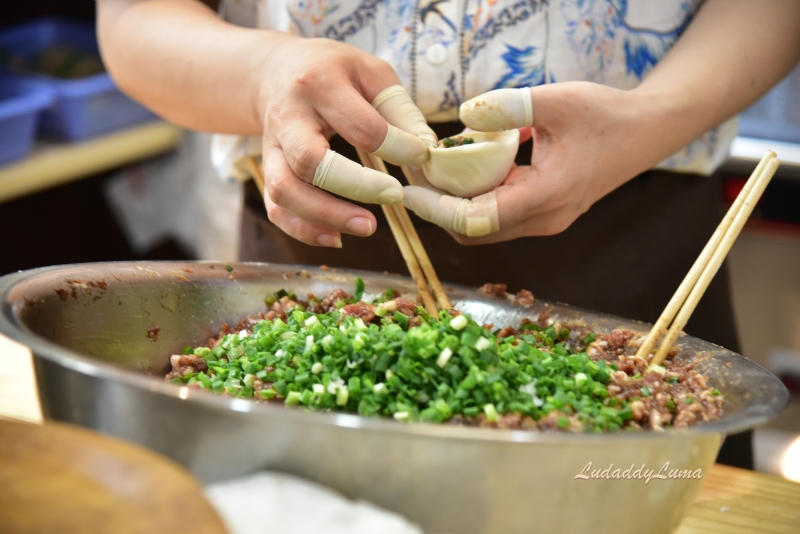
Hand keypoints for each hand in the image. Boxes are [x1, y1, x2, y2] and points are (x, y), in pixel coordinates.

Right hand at [257, 36, 435, 246]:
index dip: (395, 147)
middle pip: (310, 161)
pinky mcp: (267, 171)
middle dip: (355, 187)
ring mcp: (272, 147)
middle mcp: (287, 117)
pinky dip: (303, 230)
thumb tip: (425, 150)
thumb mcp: (371, 73)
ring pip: (285, 190)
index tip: (420, 157)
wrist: (276, 70)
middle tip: (394, 196)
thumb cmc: (333, 72)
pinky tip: (336, 238)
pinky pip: (276, 208)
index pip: (360, 125)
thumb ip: (398, 109)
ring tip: (367, 227)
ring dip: (325, 216)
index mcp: (318, 83)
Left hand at [403, 82, 661, 243]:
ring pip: (484, 226)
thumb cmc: (605, 114)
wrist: (648, 131)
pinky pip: (499, 214)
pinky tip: (468, 165)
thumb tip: (462, 116)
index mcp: (546, 196)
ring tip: (435, 167)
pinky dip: (476, 196)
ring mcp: (546, 220)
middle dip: (438, 208)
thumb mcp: (555, 100)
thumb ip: (508, 108)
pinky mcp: (545, 213)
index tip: (407, 191)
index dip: (435, 209)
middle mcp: (544, 219)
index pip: (474, 219)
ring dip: (455, 204)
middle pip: (472, 231)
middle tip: (417, 173)